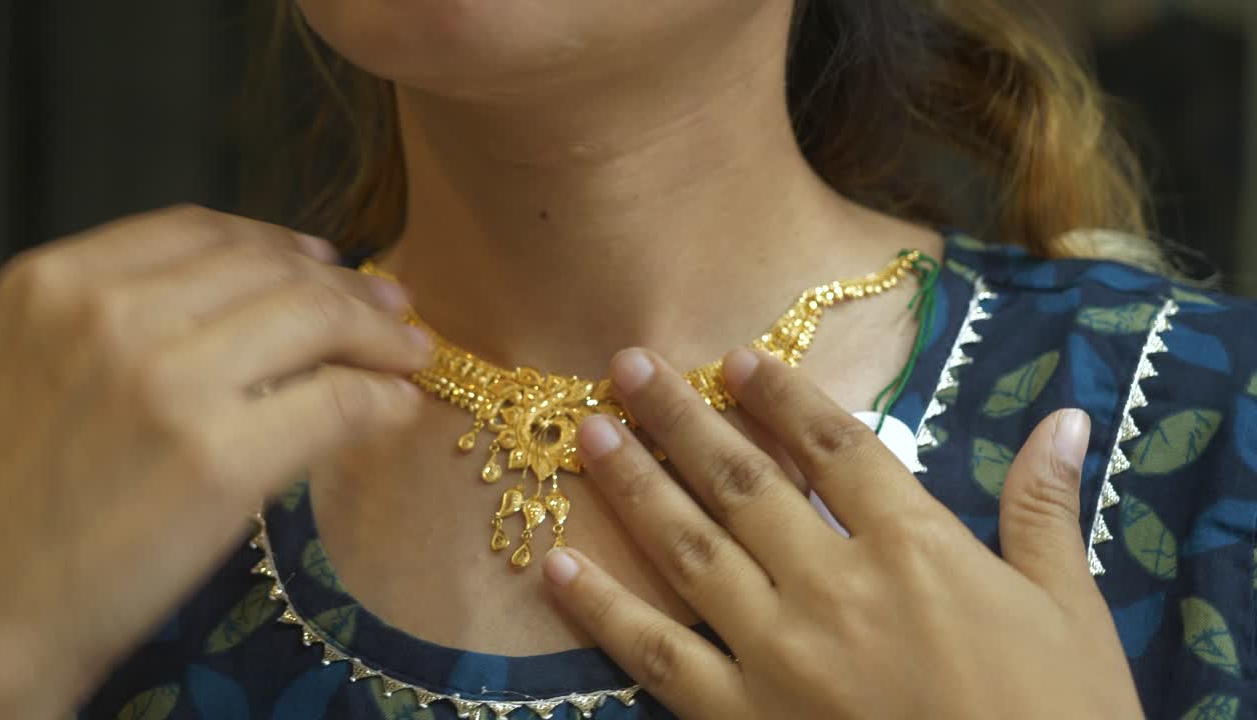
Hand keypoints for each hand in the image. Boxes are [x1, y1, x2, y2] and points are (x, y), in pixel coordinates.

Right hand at [0, 206, 431, 717]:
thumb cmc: (16, 495)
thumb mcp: (42, 367)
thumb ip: (128, 317)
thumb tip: (269, 290)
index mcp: (58, 282)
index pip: (205, 230)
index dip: (283, 243)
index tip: (329, 264)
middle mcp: (110, 315)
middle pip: (272, 268)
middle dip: (348, 286)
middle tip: (392, 307)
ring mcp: (168, 382)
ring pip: (318, 318)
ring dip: (380, 332)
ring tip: (408, 352)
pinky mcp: (219, 458)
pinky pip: (338, 399)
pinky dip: (383, 398)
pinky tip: (396, 408)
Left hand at [543, 347, 1141, 718]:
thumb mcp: (1071, 614)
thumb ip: (1045, 512)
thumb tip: (1065, 417)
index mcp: (915, 550)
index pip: (834, 448)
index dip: (782, 396)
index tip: (736, 358)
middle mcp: (833, 586)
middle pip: (743, 481)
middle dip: (682, 417)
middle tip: (631, 365)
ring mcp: (779, 655)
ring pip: (690, 549)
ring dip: (634, 485)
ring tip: (592, 432)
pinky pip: (657, 657)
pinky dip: (601, 609)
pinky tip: (556, 566)